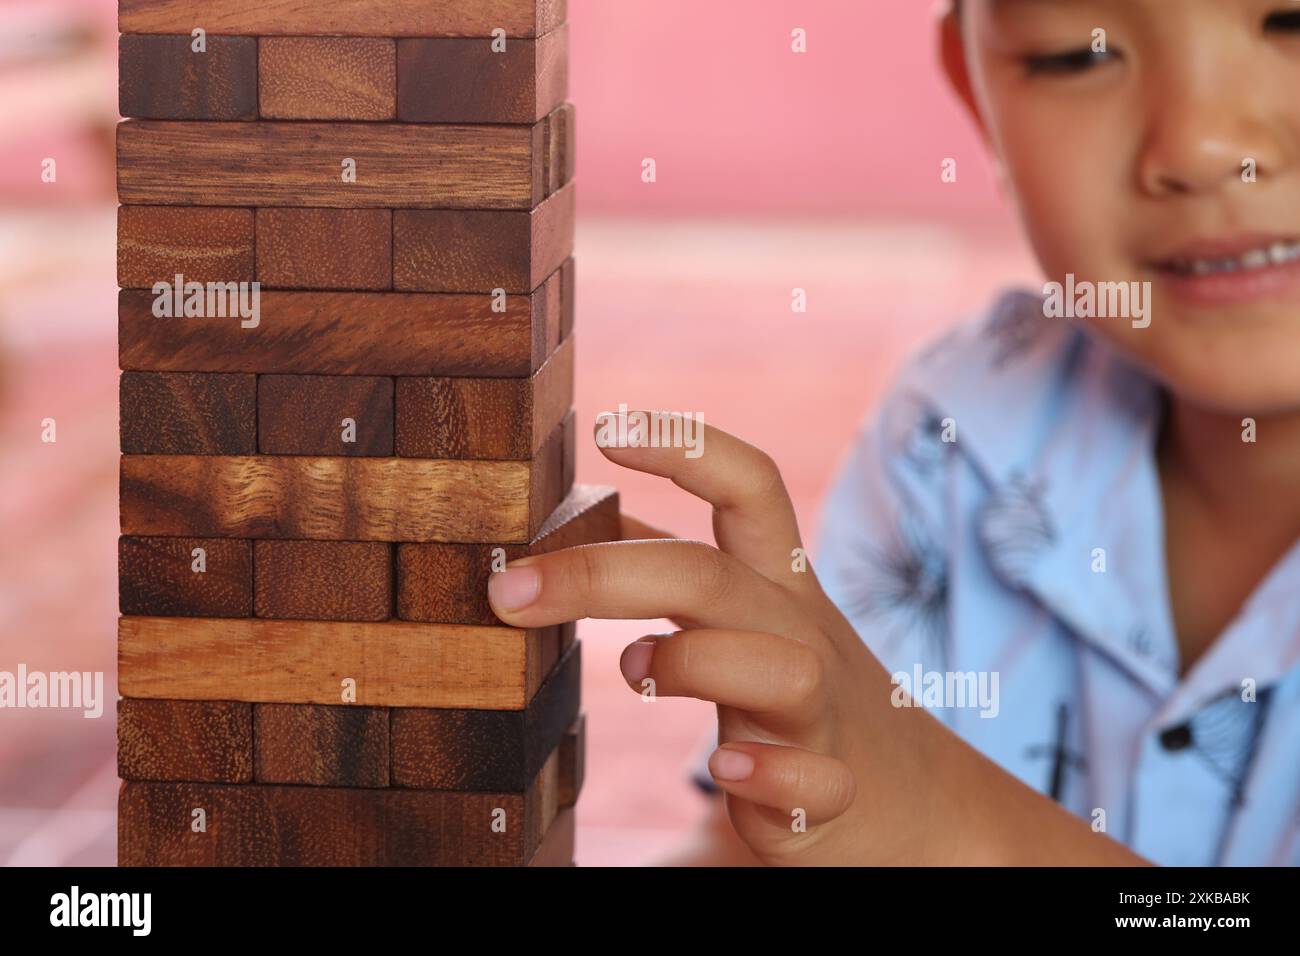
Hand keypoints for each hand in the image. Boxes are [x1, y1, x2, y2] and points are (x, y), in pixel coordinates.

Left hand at [488, 413, 1148, 865]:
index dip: (688, 447)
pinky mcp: (827, 794)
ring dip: (697, 661)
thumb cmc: (799, 690)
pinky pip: (813, 780)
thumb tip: (574, 513)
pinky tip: (727, 772)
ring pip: (783, 668)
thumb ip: (670, 567)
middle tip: (511, 588)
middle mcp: (799, 634)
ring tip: (636, 668)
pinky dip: (770, 775)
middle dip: (608, 574)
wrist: (917, 803)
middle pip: (717, 578)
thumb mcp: (747, 614)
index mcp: (776, 583)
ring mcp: (821, 715)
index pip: (750, 488)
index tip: (607, 426)